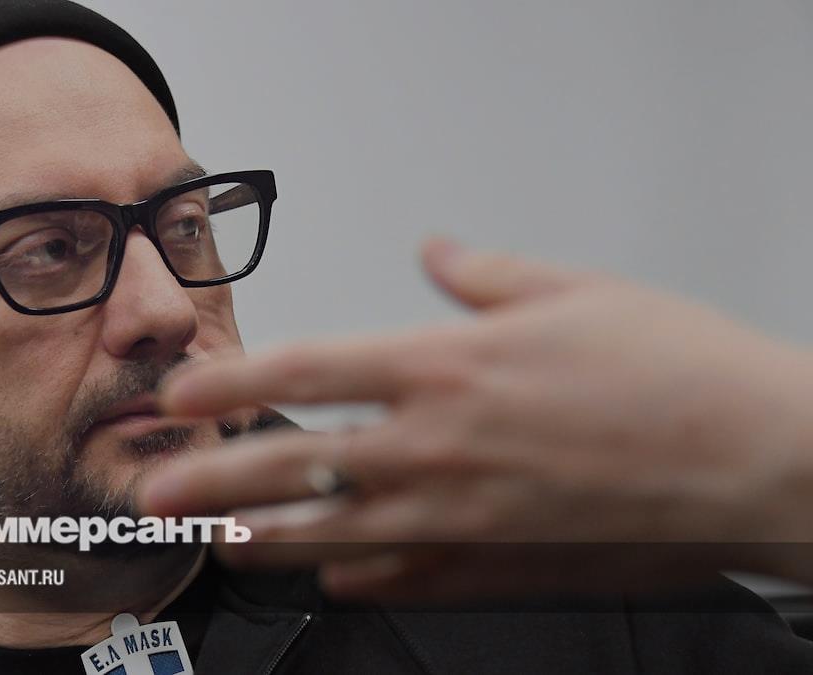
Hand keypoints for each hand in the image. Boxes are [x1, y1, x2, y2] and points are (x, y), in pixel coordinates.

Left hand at [136, 239, 812, 603]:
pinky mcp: (499, 560)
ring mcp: (466, 512)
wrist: (755, 458)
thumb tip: (438, 250)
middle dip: (216, 479)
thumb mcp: (573, 289)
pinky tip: (331, 578)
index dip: (233, 382)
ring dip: (266, 536)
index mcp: (450, 365)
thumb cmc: (676, 372)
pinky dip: (360, 576)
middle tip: (157, 491)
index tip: (182, 393)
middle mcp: (441, 443)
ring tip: (216, 540)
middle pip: (298, 464)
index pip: (309, 370)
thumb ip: (485, 272)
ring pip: (336, 531)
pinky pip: (407, 576)